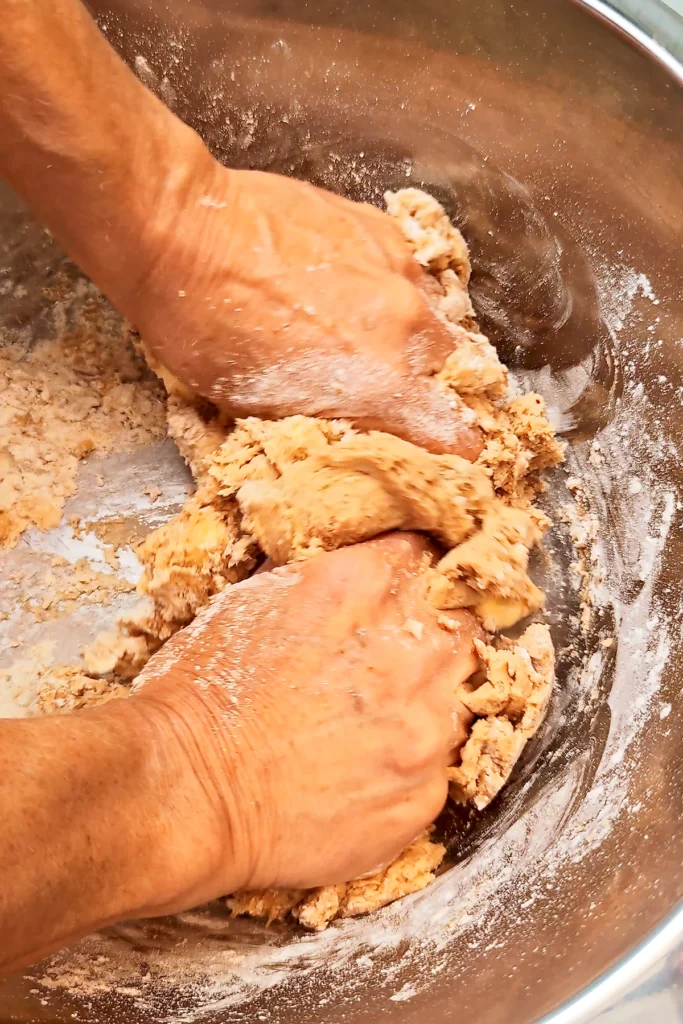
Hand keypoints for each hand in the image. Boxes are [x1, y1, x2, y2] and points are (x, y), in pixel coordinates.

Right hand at [131, 533, 481, 910]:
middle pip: (459, 623)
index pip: (424, 555)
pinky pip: (440, 765)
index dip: (410, 575)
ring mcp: (426, 727)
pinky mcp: (425, 793)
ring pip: (459, 696)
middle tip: (388, 662)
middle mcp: (411, 651)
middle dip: (431, 635)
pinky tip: (365, 768)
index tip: (399, 594)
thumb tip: (353, 563)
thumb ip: (324, 574)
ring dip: (426, 701)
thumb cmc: (203, 694)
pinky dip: (411, 763)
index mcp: (365, 587)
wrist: (188, 794)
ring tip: (370, 722)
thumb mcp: (254, 599)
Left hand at [133, 161, 481, 457]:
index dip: (454, 449)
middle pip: (450, 373)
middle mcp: (407, 328)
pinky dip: (390, 289)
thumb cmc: (205, 331)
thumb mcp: (263, 409)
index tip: (439, 449)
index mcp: (382, 386)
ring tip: (362, 333)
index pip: (461, 437)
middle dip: (426, 385)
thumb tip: (365, 429)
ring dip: (409, 334)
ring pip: (434, 318)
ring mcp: (399, 272)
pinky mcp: (382, 231)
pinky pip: (409, 273)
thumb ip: (335, 419)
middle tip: (382, 384)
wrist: (181, 235)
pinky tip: (348, 288)